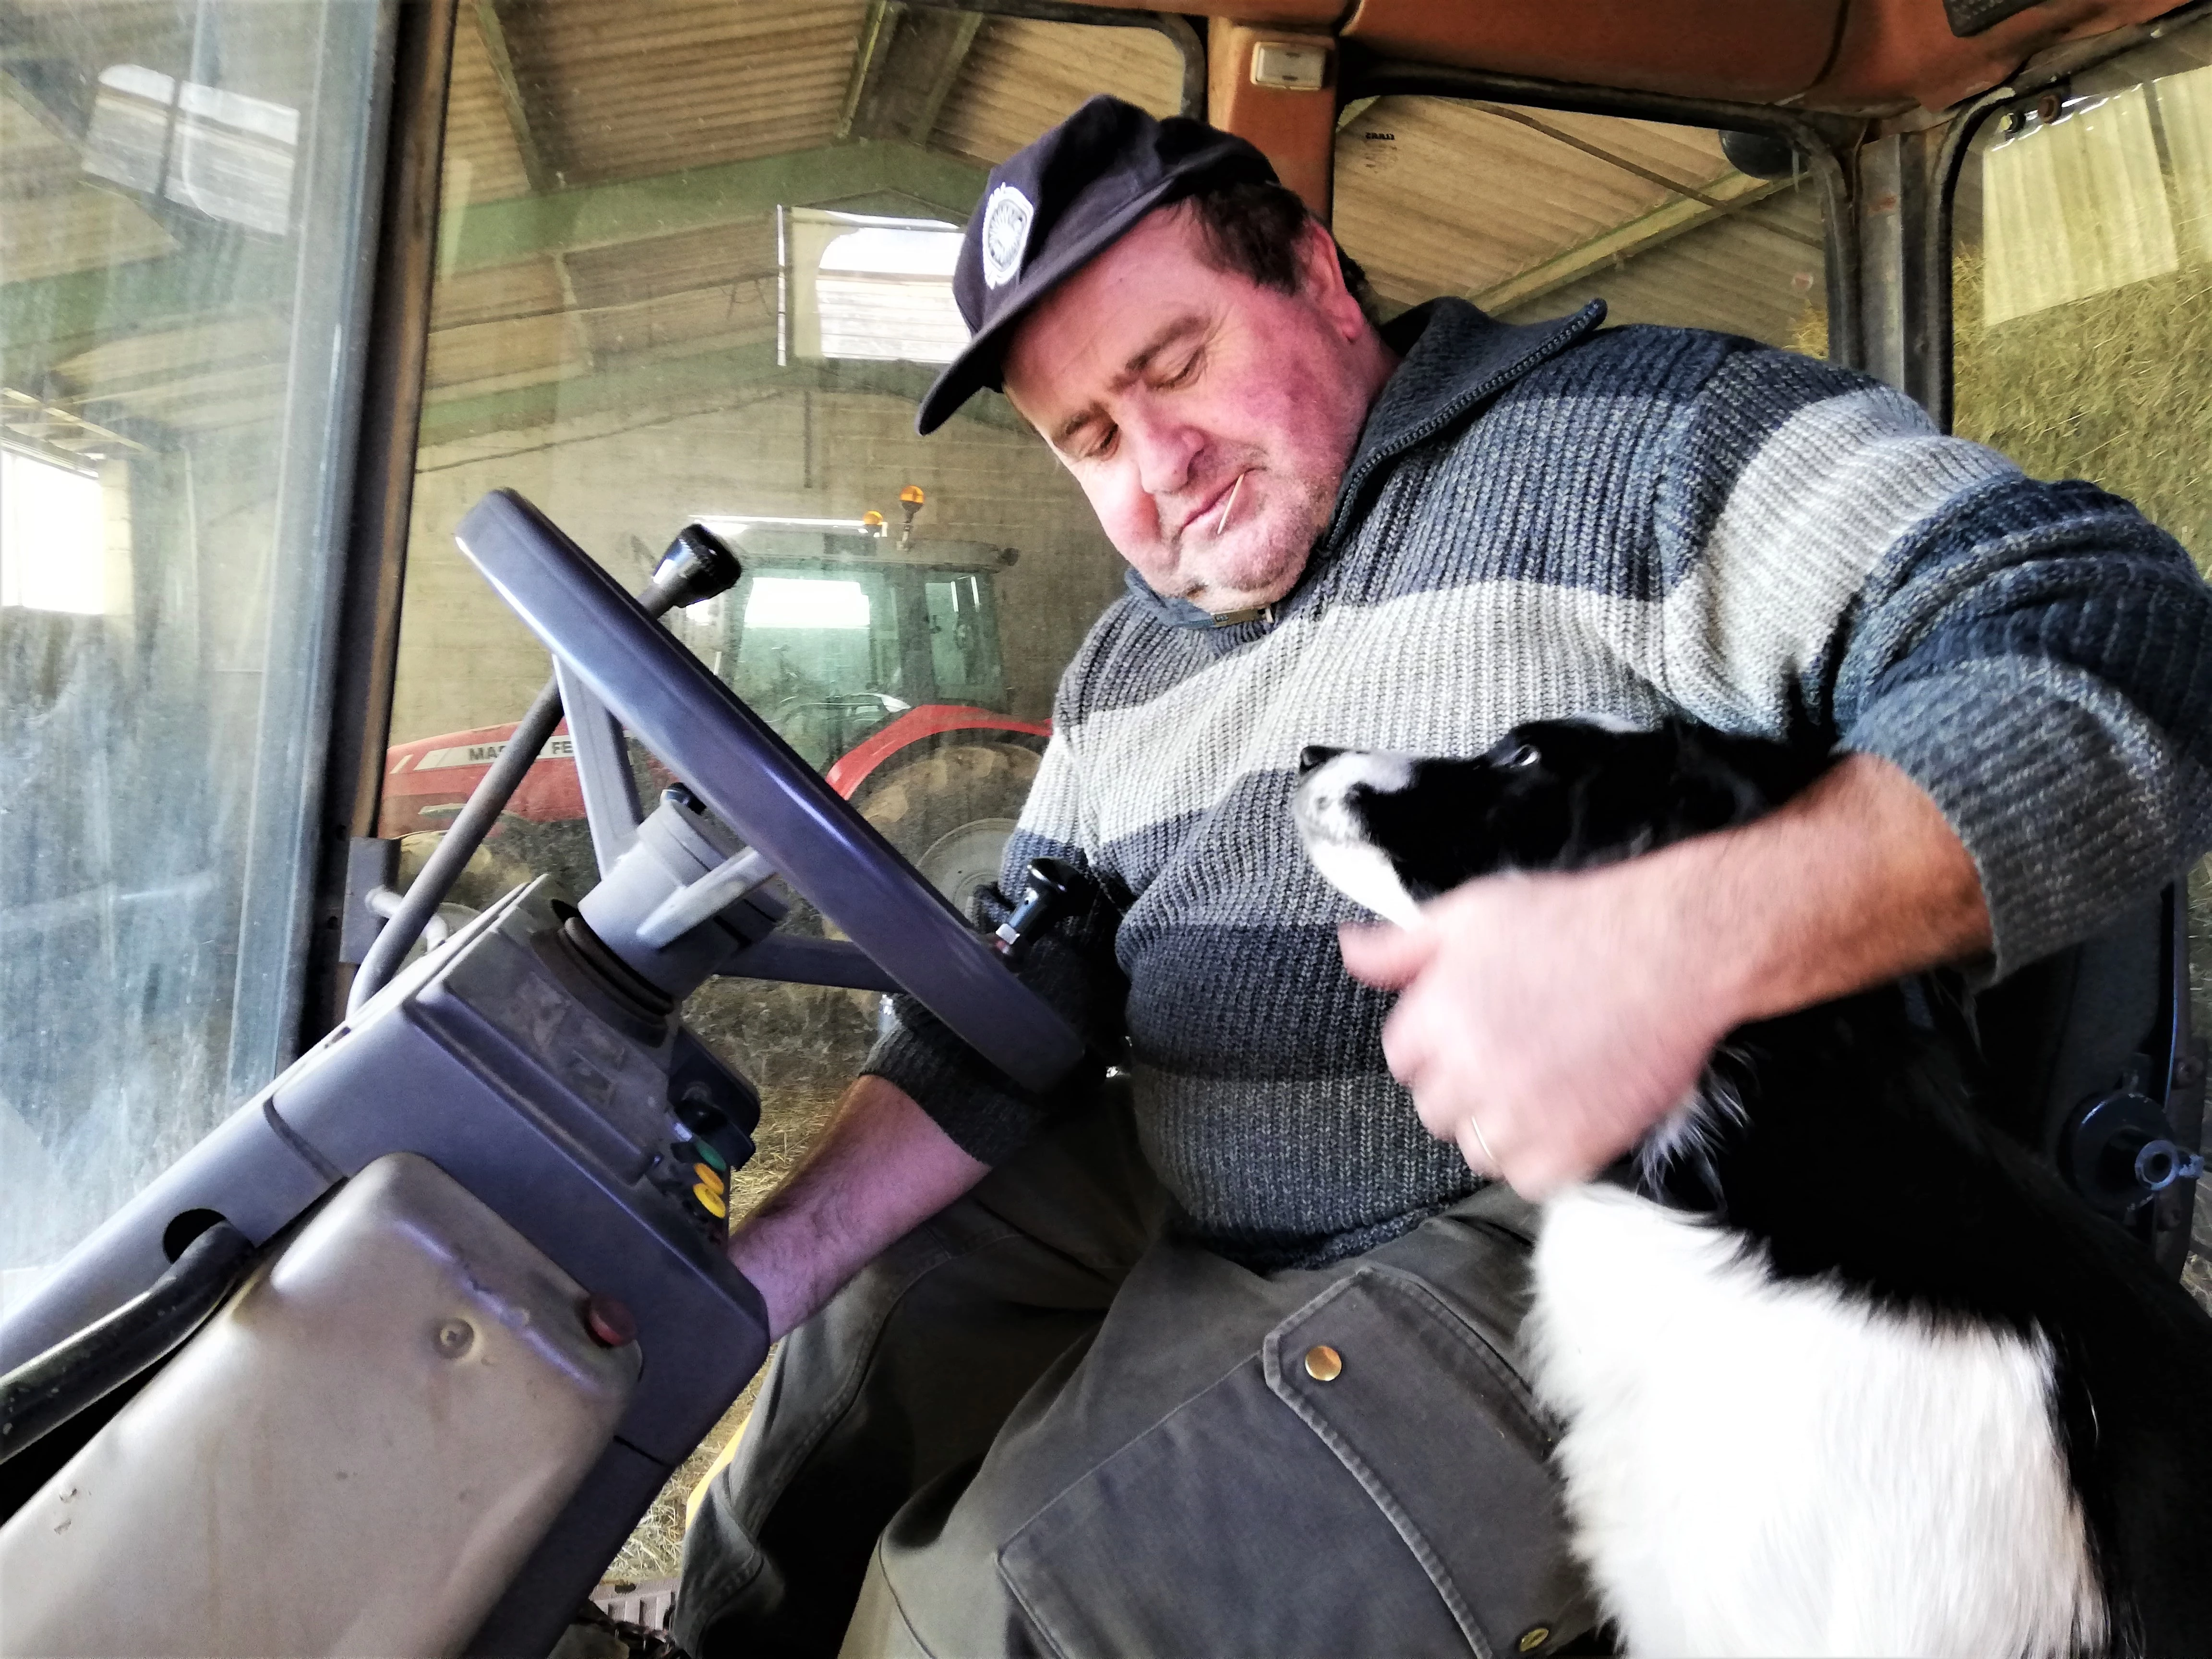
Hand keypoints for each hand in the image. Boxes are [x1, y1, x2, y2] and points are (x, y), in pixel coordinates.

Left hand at [1339, 861, 1737, 1198]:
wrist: (1674, 949)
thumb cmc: (1576, 923)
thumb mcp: (1473, 914)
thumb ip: (1403, 947)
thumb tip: (1348, 952)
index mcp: (1438, 1016)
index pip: (1401, 1061)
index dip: (1434, 1045)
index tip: (1469, 1031)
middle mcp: (1472, 1070)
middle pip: (1434, 1110)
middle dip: (1461, 1086)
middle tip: (1511, 1055)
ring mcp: (1523, 1113)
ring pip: (1476, 1150)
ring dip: (1499, 1125)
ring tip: (1540, 1084)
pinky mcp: (1574, 1146)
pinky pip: (1528, 1180)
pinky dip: (1542, 1158)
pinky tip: (1565, 1114)